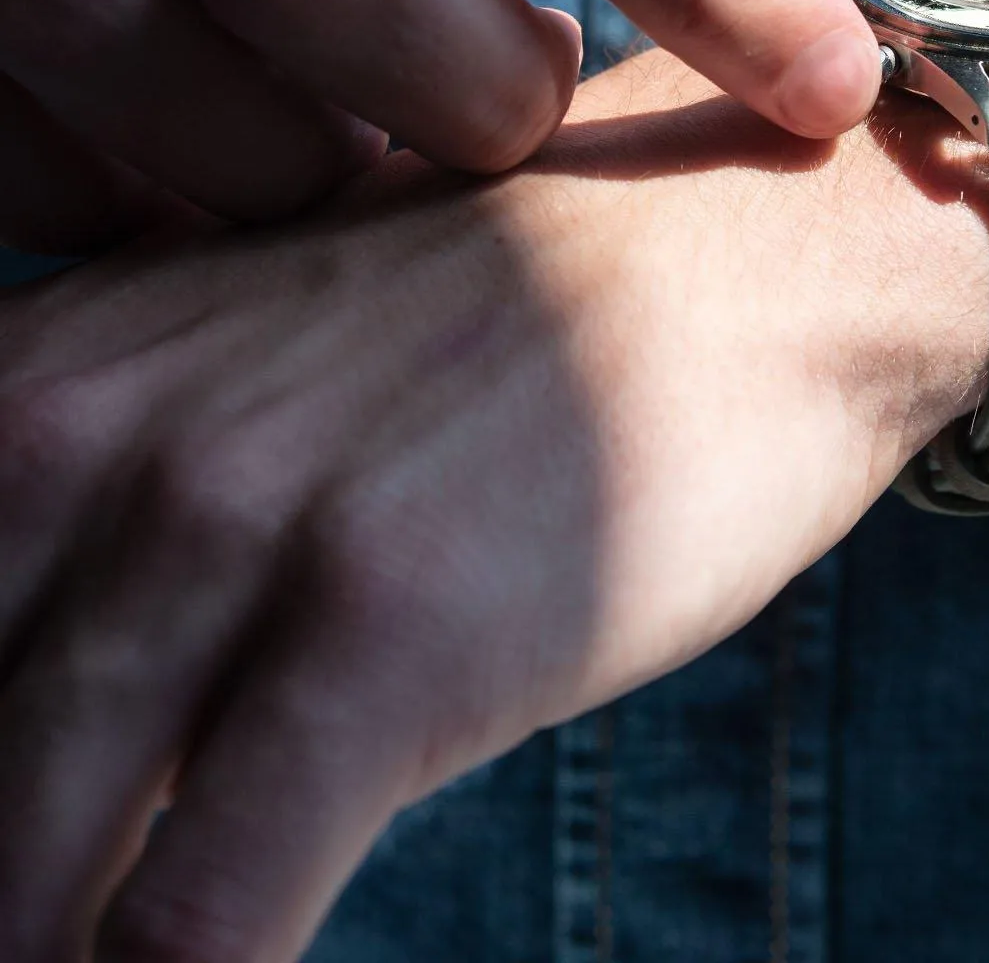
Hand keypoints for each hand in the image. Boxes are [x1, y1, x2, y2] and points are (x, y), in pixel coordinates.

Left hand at [0, 47, 988, 959]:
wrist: (751, 259)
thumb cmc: (514, 342)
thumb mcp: (244, 387)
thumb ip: (99, 534)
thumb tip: (48, 761)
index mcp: (28, 382)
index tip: (51, 852)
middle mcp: (77, 435)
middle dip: (14, 887)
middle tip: (91, 907)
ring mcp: (231, 525)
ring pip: (19, 886)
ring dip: (64, 959)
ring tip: (158, 950)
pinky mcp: (380, 633)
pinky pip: (191, 933)